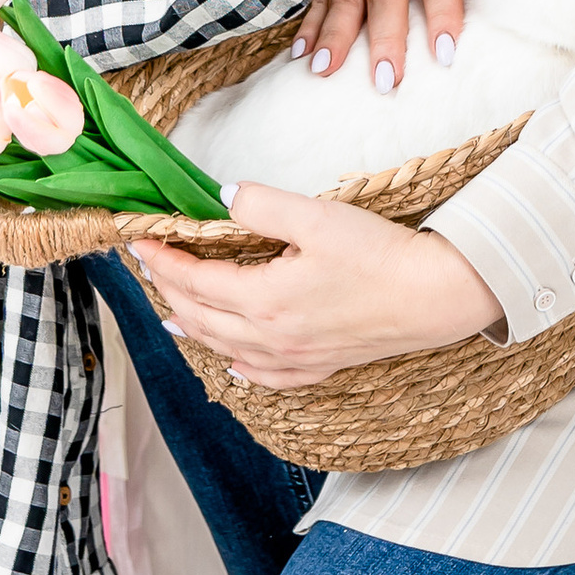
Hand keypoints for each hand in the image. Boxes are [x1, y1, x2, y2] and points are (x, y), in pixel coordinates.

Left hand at [126, 185, 501, 390]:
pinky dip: (241, 368)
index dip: (163, 260)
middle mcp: (271, 338)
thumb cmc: (379, 255)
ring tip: (173, 316)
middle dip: (169, 291)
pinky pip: (267, 376)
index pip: (195, 280)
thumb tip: (221, 198)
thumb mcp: (317, 217)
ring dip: (194, 329)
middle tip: (150, 268)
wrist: (434, 297)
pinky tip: (236, 364)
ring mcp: (296, 358)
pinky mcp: (322, 366)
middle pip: (201, 318)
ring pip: (227, 349)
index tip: (140, 240)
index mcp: (263, 300)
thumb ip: (261, 205)